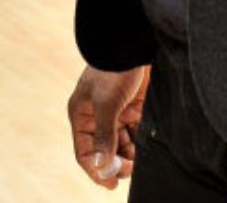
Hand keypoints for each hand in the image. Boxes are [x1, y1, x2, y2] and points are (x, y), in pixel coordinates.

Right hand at [67, 66, 146, 189]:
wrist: (134, 43)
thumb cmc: (113, 69)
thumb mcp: (106, 103)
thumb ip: (104, 135)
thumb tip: (101, 165)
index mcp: (82, 116)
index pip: (84, 152)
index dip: (95, 170)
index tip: (111, 184)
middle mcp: (97, 117)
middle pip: (104, 151)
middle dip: (115, 163)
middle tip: (129, 170)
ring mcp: (116, 113)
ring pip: (121, 145)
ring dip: (129, 155)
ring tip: (138, 160)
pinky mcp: (134, 108)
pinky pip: (135, 134)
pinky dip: (139, 143)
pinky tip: (144, 148)